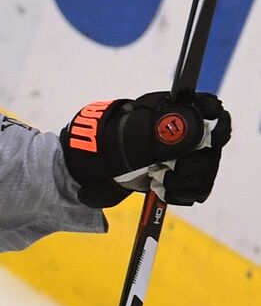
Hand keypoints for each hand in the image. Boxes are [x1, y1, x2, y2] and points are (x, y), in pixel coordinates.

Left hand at [61, 92, 231, 207]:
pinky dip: (181, 195)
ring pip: (206, 172)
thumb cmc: (108, 145)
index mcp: (175, 112)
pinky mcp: (178, 179)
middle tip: (171, 169)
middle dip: (194, 163)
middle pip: (213, 147)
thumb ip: (164, 132)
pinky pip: (196, 190)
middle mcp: (185, 134)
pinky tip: (163, 192)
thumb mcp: (132, 134)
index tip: (209, 139)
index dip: (216, 125)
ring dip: (186, 182)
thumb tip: (197, 131)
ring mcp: (183, 157)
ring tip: (161, 182)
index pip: (212, 111)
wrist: (90, 170)